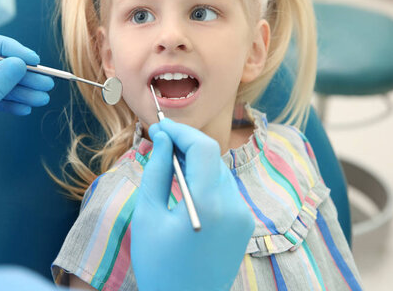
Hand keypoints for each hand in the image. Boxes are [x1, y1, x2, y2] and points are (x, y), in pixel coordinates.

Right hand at [131, 119, 254, 290]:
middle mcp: (233, 206)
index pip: (203, 147)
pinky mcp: (244, 224)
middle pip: (212, 157)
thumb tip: (161, 139)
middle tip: (158, 141)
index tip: (159, 127)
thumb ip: (156, 171)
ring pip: (218, 171)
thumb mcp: (148, 215)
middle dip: (186, 144)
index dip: (181, 131)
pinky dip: (205, 179)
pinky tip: (185, 184)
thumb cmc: (159, 265)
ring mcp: (243, 215)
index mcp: (208, 204)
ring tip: (168, 162)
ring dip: (195, 161)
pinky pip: (224, 189)